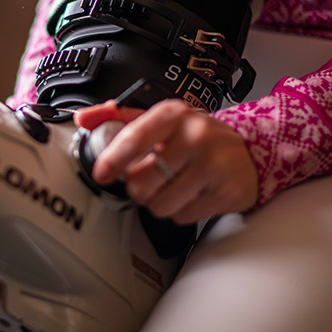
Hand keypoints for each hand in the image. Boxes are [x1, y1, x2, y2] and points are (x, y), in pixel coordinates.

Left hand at [75, 99, 258, 223]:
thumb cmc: (196, 138)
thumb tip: (84, 118)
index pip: (134, 137)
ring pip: (161, 204)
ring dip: (160, 202)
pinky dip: (182, 211)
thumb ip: (119, 118)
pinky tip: (192, 195)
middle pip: (143, 181)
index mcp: (174, 114)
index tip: (102, 174)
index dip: (113, 160)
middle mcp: (196, 135)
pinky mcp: (225, 191)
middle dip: (140, 188)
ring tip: (173, 187)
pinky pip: (184, 216)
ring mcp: (214, 164)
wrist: (247, 153)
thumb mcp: (161, 121)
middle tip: (152, 180)